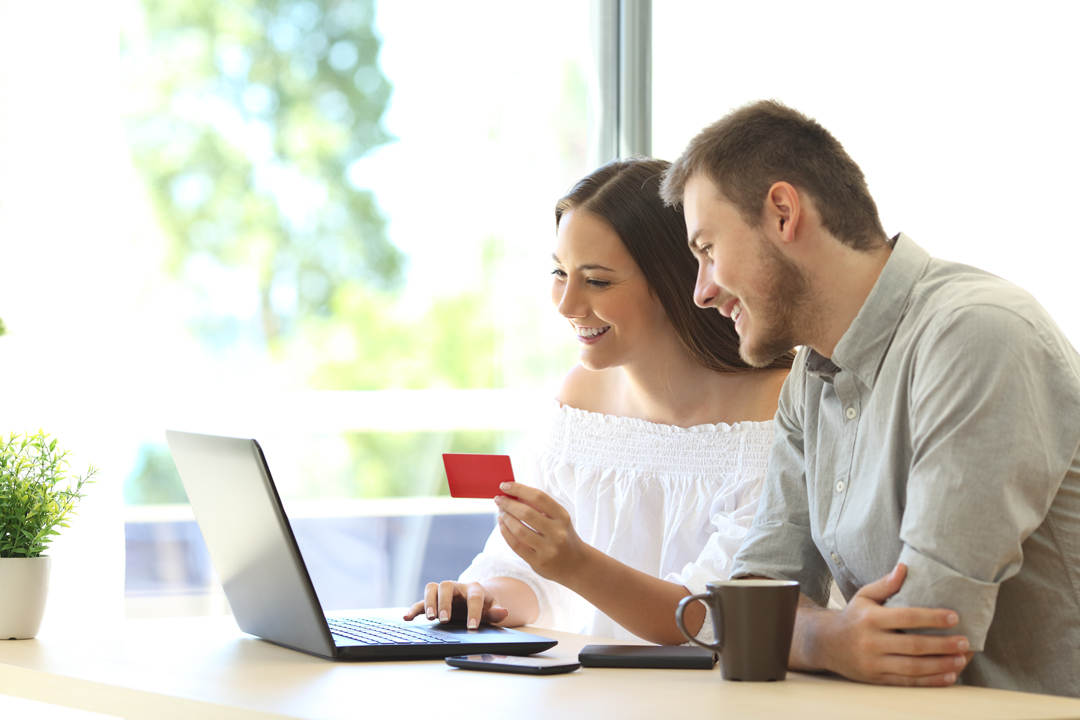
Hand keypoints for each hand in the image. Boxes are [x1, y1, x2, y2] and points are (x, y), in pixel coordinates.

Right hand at [402, 581, 508, 629]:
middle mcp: (457, 587)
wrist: (474, 599)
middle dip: (444, 603)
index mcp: (474, 589)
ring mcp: (443, 592)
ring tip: (430, 618)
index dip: (473, 612)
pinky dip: (414, 608)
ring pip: (432, 588)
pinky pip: (421, 601)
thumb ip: (497, 612)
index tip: (472, 627)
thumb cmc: (484, 606)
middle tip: (444, 619)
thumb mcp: (492, 609)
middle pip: (447, 586)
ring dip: (429, 602)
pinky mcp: (433, 600)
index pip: (474, 597)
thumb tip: (504, 612)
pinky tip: (407, 618)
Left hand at [495, 482, 590, 584]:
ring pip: (519, 530)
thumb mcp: (559, 519)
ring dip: (506, 518)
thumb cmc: (563, 536)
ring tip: (501, 512)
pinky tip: (502, 525)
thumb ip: (540, 508)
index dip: (519, 489)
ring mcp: (548, 549)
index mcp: (563, 517)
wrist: (576, 565)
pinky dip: (505, 532)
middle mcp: (557, 533)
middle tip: (499, 499)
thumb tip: (514, 494)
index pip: (538, 497)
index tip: (505, 485)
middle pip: (526, 513)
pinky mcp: (538, 562)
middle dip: (508, 504)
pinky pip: (516, 545)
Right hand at [811, 564, 973, 685]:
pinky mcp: (877, 679)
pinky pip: (907, 682)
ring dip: (940, 665)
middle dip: (942, 645)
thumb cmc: (853, 617)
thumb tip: (904, 568)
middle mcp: (871, 642)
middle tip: (964, 642)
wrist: (827, 644)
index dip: (932, 617)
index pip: (906, 617)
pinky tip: (948, 676)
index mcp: (870, 618)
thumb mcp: (864, 596)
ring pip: (912, 667)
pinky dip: (929, 681)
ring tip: (960, 660)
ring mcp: (873, 663)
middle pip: (913, 645)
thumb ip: (885, 584)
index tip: (954, 617)